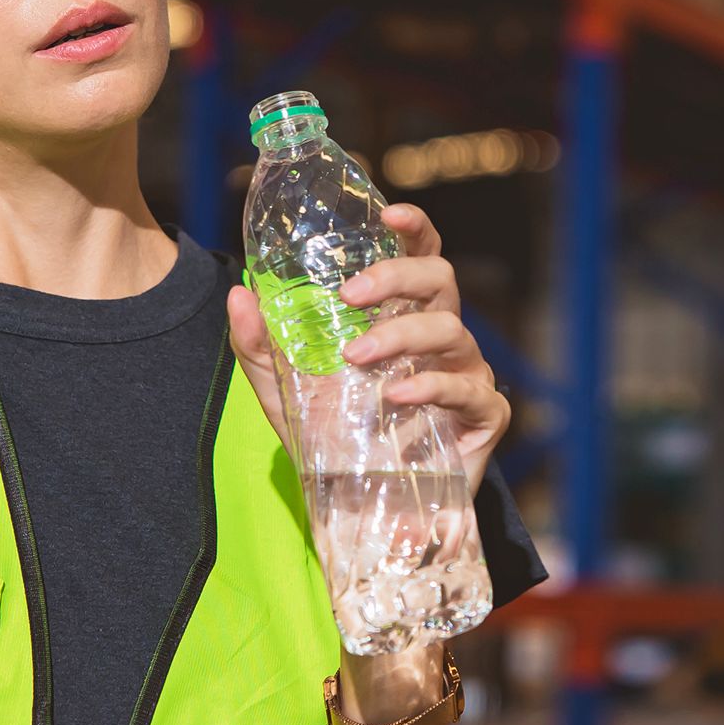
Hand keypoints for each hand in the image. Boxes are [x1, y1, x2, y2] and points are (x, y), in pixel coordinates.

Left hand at [223, 203, 512, 482]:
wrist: (366, 512)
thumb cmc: (334, 440)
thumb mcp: (284, 393)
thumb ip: (260, 345)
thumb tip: (239, 293)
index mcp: (402, 317)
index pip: (420, 255)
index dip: (414, 227)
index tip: (389, 213)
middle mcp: (440, 337)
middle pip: (441, 279)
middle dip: (396, 277)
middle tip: (350, 294)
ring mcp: (467, 374)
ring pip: (452, 330)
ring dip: (401, 335)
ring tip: (357, 356)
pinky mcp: (484, 417)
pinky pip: (470, 389)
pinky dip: (433, 388)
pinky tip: (396, 398)